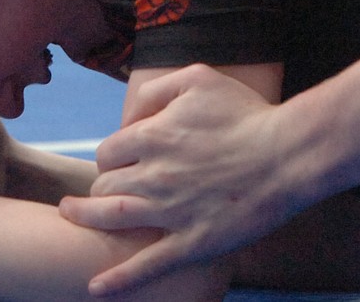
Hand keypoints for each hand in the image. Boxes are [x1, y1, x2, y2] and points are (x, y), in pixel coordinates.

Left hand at [58, 65, 291, 295]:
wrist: (288, 154)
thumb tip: (130, 116)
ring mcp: (169, 212)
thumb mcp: (198, 78)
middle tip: (108, 187)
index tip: (123, 158)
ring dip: (85, 217)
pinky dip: (116, 280)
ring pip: (110, 217)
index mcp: (153, 136)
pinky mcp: (190, 243)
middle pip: (104, 183)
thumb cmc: (247, 114)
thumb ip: (156, 90)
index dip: (112, 153)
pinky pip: (145, 266)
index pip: (109, 149)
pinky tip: (95, 288)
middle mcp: (152, 175)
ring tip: (71, 215)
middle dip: (101, 183)